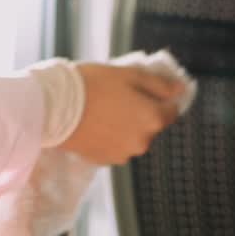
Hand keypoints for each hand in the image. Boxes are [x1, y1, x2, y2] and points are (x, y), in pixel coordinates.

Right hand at [61, 63, 186, 164]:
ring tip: (103, 110)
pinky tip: (95, 123)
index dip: (161, 99)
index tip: (144, 90)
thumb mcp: (129, 74)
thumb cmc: (92, 85)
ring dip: (126, 126)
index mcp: (153, 119)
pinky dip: (111, 137)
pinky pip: (116, 147)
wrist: (54, 107)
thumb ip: (159, 84)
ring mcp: (123, 154)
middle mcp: (143, 142)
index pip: (172, 111)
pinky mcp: (104, 160)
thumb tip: (180, 90)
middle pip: (151, 125)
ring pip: (133, 137)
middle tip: (118, 96)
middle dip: (141, 112)